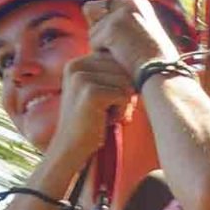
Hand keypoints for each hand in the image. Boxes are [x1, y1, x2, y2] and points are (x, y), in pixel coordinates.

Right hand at [43, 49, 137, 169]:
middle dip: (123, 92)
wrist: (69, 149)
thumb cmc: (89, 122)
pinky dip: (122, 112)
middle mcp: (77, 66)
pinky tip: (106, 121)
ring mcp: (82, 78)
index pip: (116, 59)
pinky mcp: (91, 92)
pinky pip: (124, 96)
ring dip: (124, 103)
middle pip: (123, 69)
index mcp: (76, 62)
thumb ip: (109, 73)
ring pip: (127, 82)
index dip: (120, 82)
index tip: (105, 101)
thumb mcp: (95, 90)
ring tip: (105, 116)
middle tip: (106, 112)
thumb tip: (139, 60)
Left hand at [83, 0, 173, 74]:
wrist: (160, 72)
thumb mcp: (141, 31)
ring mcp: (122, 13)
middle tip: (110, 41)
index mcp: (140, 2)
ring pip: (92, 28)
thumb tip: (93, 12)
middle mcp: (131, 2)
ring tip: (118, 53)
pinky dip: (102, 54)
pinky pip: (94, 42)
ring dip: (99, 42)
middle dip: (94, 26)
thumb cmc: (152, 61)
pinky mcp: (113, 27)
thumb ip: (122, 20)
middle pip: (92, 7)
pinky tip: (119, 59)